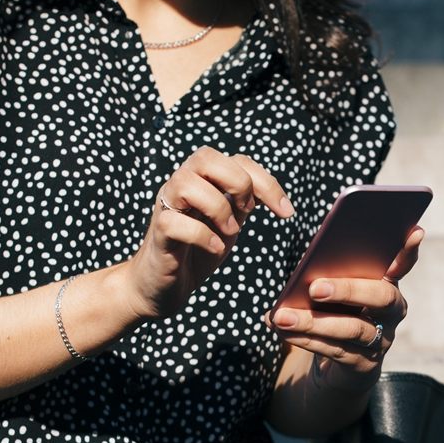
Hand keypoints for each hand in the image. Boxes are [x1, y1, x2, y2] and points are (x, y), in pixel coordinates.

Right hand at [127, 148, 293, 319]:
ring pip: (185, 182)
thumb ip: (243, 204)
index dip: (266, 182)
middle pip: (205, 156)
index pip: (237, 160)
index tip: (286, 212)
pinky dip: (202, 235)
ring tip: (228, 232)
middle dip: (237, 183)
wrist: (162, 285)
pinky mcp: (157, 233)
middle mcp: (181, 186)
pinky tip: (215, 248)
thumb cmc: (196, 251)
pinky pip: (173, 222)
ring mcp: (166, 207)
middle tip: (245, 212)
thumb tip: (273, 194)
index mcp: (202, 181)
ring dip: (217, 207)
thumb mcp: (228, 223)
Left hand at [268, 227, 423, 391]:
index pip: (403, 264)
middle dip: (347, 289)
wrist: (340, 364)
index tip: (414, 232)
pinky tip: (282, 330)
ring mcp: (382, 339)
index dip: (409, 250)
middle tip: (314, 287)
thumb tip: (308, 266)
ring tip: (282, 316)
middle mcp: (392, 311)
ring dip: (312, 321)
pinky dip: (305, 339)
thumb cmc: (336, 312)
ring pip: (352, 328)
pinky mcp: (365, 364)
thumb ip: (333, 274)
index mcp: (387, 283)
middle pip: (380, 296)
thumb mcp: (336, 290)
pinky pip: (335, 350)